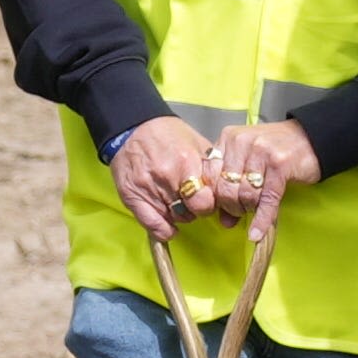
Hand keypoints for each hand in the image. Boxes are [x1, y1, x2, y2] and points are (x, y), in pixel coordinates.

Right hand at [107, 113, 218, 233]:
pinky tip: (169, 225)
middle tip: (193, 200)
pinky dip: (164, 230)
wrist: (132, 128)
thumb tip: (226, 186)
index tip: (207, 198)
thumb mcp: (196, 142)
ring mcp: (149, 190)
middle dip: (195, 210)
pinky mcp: (133, 198)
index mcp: (186, 163)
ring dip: (180, 215)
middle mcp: (167, 178)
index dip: (209, 203)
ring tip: (178, 202)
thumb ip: (211, 166)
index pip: (205, 202)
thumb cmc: (168, 134)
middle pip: (191, 214)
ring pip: (174, 220)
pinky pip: (153, 226)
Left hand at [206, 118, 323, 212]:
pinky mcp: (279, 165)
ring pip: (244, 195)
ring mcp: (261, 152)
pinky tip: (257, 233)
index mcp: (228, 138)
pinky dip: (262, 219)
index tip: (221, 207)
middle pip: (225, 188)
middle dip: (231, 207)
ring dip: (249, 209)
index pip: (208, 176)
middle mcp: (241, 142)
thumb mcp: (248, 162)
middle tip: (241, 210)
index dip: (214, 197)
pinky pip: (266, 200)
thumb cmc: (276, 150)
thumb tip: (224, 221)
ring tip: (255, 208)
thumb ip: (232, 187)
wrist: (311, 138)